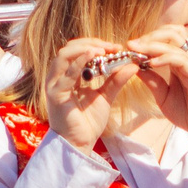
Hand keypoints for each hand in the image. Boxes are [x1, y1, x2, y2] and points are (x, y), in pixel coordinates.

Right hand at [47, 36, 136, 151]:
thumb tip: (133, 65)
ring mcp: (54, 85)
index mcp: (68, 75)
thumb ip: (116, 80)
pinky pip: (66, 74)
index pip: (78, 51)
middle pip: (69, 48)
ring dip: (84, 48)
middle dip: (91, 44)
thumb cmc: (89, 121)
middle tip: (111, 46)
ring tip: (103, 50)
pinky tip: (93, 57)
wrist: (80, 143)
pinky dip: (79, 62)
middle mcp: (58, 77)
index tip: (116, 47)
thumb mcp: (106, 96)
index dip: (96, 45)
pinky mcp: (55, 94)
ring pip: (64, 55)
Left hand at [131, 28, 187, 155]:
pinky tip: (151, 63)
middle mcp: (187, 60)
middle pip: (170, 33)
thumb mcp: (163, 96)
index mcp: (179, 63)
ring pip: (174, 43)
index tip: (130, 48)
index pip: (165, 39)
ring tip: (137, 51)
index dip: (147, 39)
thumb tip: (136, 67)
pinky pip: (180, 59)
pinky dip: (164, 57)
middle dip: (149, 36)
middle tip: (131, 45)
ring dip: (152, 44)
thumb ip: (152, 81)